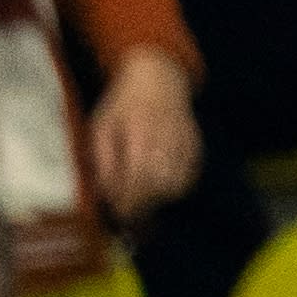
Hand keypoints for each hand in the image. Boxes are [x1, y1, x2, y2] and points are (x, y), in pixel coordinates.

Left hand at [83, 47, 198, 219]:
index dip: (128, 201)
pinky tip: (159, 186)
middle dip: (142, 205)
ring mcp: (185, 142)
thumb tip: (106, 195)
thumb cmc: (122, 107)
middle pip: (159, 186)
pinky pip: (189, 177)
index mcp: (140, 133)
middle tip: (128, 215)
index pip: (138, 177)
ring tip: (142, 198)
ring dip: (158, 199)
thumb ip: (102, 161)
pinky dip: (175, 188)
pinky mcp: (195, 147)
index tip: (117, 212)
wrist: (156, 81)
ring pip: (177, 185)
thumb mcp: (101, 128)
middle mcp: (166, 138)